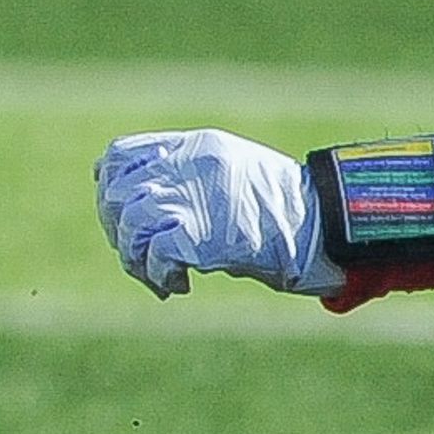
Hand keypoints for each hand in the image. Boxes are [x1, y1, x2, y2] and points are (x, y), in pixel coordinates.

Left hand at [93, 131, 343, 299]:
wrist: (324, 225)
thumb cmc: (285, 209)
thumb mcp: (232, 175)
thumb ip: (192, 179)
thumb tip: (146, 207)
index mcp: (195, 147)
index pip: (121, 154)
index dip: (108, 185)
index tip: (117, 213)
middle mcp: (188, 166)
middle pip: (116, 192)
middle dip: (117, 229)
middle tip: (138, 255)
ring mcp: (195, 198)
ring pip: (130, 224)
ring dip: (135, 259)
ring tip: (157, 278)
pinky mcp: (205, 235)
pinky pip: (155, 255)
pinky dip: (157, 276)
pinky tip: (177, 286)